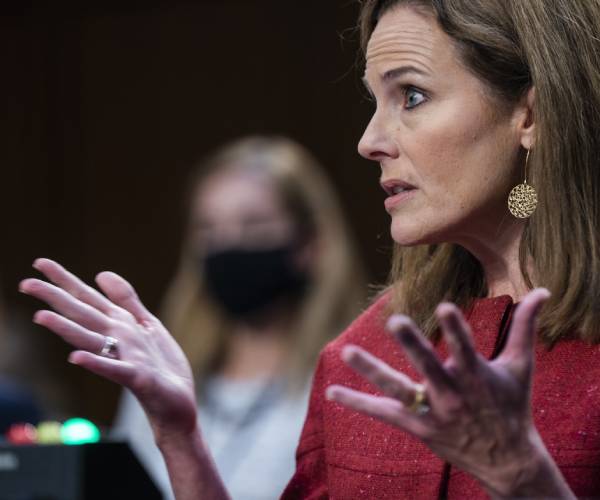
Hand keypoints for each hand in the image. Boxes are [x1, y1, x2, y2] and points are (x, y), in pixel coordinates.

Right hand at [19, 258, 197, 440]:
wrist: (177, 403)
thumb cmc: (161, 366)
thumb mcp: (145, 324)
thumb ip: (125, 300)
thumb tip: (101, 274)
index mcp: (118, 324)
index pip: (86, 298)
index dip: (64, 280)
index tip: (40, 263)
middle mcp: (115, 339)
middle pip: (82, 314)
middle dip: (55, 299)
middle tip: (25, 284)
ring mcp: (124, 358)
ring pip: (91, 340)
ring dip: (66, 329)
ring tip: (41, 316)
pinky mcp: (138, 378)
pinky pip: (114, 369)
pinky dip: (96, 363)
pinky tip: (76, 357)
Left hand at [326, 289, 570, 497]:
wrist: (506, 459)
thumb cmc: (512, 406)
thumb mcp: (520, 367)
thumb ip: (525, 327)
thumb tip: (543, 291)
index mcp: (478, 377)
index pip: (466, 349)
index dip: (456, 329)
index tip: (444, 306)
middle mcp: (453, 395)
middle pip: (430, 368)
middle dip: (414, 346)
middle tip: (397, 321)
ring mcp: (434, 414)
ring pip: (399, 391)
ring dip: (373, 371)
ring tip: (347, 349)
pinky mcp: (419, 429)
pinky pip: (384, 414)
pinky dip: (358, 402)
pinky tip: (331, 390)